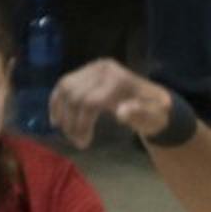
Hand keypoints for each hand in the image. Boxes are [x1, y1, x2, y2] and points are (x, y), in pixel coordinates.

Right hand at [49, 59, 173, 149]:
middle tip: (77, 142)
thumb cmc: (154, 113)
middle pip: (74, 95)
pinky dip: (56, 101)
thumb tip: (121, 112)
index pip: (89, 101)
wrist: (153, 102)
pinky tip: (56, 120)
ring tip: (68, 133)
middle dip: (71, 122)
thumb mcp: (154, 118)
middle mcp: (103, 69)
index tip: (84, 143)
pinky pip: (63, 84)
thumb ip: (141, 115)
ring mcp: (92, 68)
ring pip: (65, 88)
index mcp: (118, 79)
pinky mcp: (85, 72)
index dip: (82, 124)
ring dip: (62, 113)